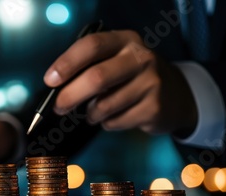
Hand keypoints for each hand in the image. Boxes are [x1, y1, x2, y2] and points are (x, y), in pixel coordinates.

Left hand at [43, 30, 196, 136]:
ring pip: (104, 105)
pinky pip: (115, 121)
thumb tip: (57, 86)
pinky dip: (106, 123)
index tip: (50, 80)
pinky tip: (114, 117)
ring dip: (91, 114)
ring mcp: (151, 83)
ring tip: (93, 112)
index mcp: (125, 40)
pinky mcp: (154, 108)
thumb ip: (91, 66)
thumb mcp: (117, 60)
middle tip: (59, 107)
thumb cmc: (133, 76)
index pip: (92, 46)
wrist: (175, 95)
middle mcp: (141, 57)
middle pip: (97, 77)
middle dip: (70, 95)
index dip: (67, 63)